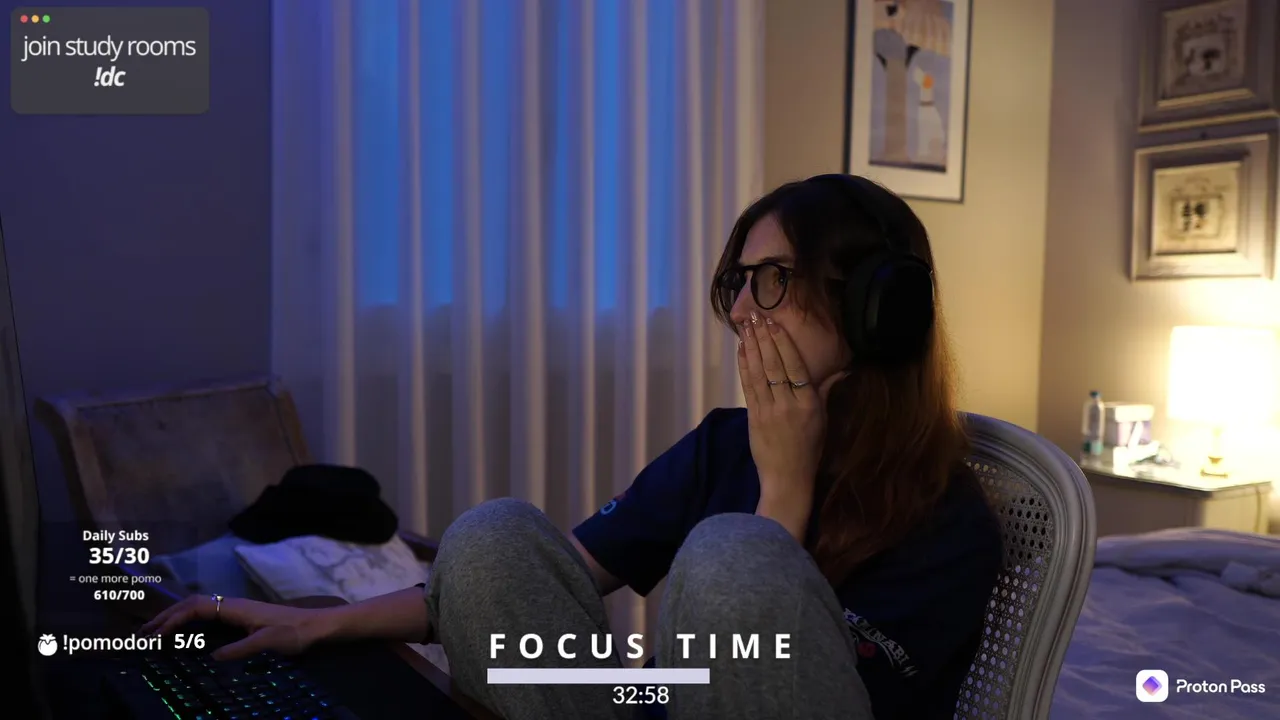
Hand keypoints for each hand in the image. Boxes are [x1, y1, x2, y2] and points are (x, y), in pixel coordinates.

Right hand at [140, 594, 333, 659]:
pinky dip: (190, 622)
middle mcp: (233, 605)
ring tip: (155, 632)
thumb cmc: (294, 632)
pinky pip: (208, 616)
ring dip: (176, 618)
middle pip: (192, 604)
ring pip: (199, 608)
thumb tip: (211, 657)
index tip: (156, 635)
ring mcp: (237, 611)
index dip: (173, 619)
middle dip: (166, 616)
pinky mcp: (241, 619)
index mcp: (236, 607)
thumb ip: (240, 650)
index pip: (196, 607)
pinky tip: (185, 634)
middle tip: (144, 633)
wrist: (317, 626)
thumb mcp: (267, 643)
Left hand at [737, 311, 845, 537]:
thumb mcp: (823, 419)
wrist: (787, 478)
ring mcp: (768, 410)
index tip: (775, 323)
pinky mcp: (754, 417)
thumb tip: (842, 369)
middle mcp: (788, 404)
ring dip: (751, 347)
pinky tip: (741, 351)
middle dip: (764, 338)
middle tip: (755, 315)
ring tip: (746, 326)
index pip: (795, 366)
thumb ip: (827, 391)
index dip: (783, 342)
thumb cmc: (809, 449)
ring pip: (758, 372)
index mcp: (809, 403)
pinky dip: (744, 366)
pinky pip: (748, 386)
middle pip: (774, 364)